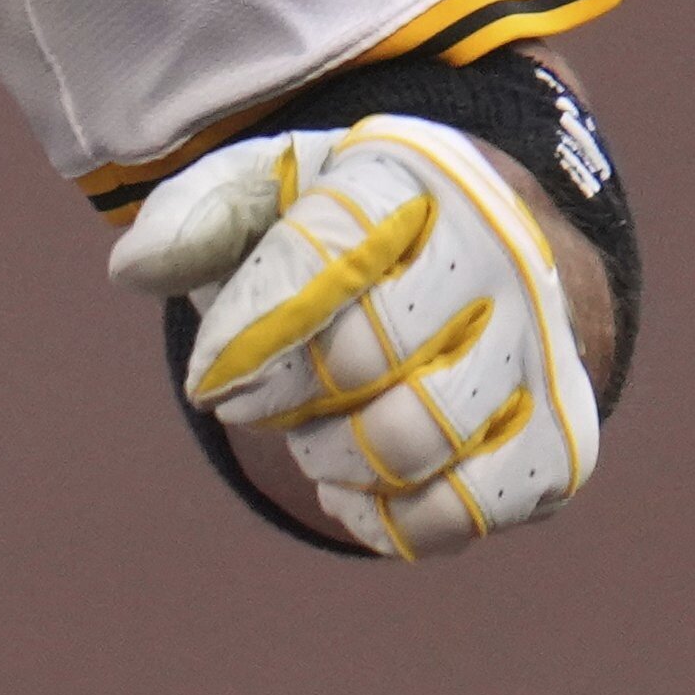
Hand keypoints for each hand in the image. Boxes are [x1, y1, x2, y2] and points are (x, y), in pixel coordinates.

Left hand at [107, 115, 602, 558]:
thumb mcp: (271, 190)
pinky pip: (463, 516)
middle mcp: (495, 253)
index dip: (246, 334)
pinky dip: (392, 519)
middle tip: (257, 395)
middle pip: (359, 361)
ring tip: (318, 433)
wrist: (482, 262)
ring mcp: (539, 350)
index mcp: (413, 175)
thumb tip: (133, 269)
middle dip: (282, 396)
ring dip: (330, 457)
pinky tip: (366, 483)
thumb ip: (197, 215)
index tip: (210, 374)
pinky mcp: (561, 443)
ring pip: (410, 445)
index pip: (319, 259)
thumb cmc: (349, 228)